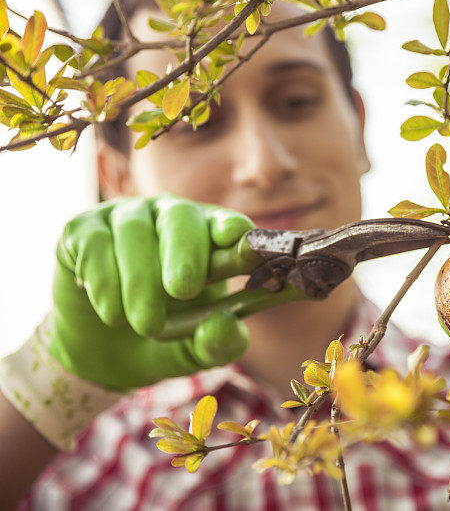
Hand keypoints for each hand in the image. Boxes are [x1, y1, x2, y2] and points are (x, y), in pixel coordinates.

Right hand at [49, 194, 305, 390]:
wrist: (100, 356)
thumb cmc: (162, 340)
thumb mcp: (193, 353)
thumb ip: (217, 345)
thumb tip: (227, 325)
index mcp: (210, 239)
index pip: (228, 224)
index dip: (235, 230)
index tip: (244, 244)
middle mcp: (170, 217)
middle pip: (181, 216)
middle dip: (184, 253)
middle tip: (183, 289)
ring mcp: (125, 218)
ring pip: (134, 231)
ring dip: (140, 281)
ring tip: (145, 325)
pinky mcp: (83, 230)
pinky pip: (94, 243)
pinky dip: (104, 281)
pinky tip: (111, 313)